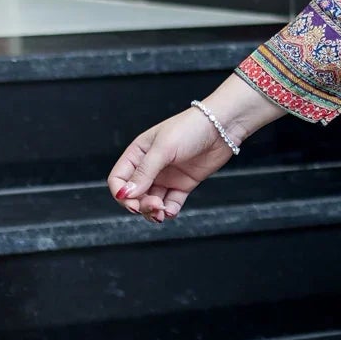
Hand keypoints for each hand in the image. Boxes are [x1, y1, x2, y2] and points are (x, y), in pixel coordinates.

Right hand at [107, 106, 236, 224]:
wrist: (222, 127)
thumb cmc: (190, 128)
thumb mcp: (163, 148)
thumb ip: (144, 172)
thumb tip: (126, 193)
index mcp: (138, 154)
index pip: (118, 179)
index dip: (121, 193)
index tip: (131, 202)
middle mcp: (150, 167)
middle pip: (134, 194)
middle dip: (140, 204)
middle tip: (153, 206)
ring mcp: (166, 177)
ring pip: (151, 201)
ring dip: (153, 211)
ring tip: (162, 211)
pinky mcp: (183, 184)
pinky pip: (171, 203)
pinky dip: (169, 211)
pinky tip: (171, 211)